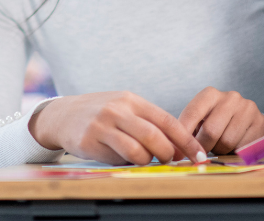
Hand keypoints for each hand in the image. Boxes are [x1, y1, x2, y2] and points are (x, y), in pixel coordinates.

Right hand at [28, 91, 205, 165]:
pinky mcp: (90, 141)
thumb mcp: (125, 108)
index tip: (199, 155)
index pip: (167, 120)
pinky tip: (123, 158)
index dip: (186, 140)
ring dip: (147, 160)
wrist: (63, 115)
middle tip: (170, 160)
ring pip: (138, 151)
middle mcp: (118, 110)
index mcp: (132, 100)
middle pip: (155, 136)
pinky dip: (128, 163)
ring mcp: (103, 125)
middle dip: (168, 153)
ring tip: (144, 158)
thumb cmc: (101, 114)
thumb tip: (180, 146)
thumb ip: (148, 122)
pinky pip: (118, 158)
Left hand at [177, 87, 263, 155]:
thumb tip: (175, 153)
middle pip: (210, 131)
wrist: (243, 118)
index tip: (177, 153)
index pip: (192, 114)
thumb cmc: (214, 121)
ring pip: (227, 141)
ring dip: (220, 150)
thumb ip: (187, 131)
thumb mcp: (199, 121)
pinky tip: (234, 146)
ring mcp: (248, 108)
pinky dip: (236, 152)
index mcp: (210, 94)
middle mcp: (231, 97)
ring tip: (220, 145)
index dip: (183, 136)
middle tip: (201, 153)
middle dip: (203, 147)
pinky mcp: (261, 122)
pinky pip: (244, 147)